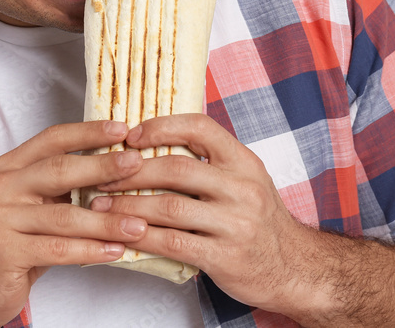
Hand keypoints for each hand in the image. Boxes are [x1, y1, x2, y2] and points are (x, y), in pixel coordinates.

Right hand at [0, 120, 148, 327]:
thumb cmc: (15, 244)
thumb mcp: (36, 207)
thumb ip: (63, 188)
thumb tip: (118, 169)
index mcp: (8, 168)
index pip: (51, 139)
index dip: (87, 132)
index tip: (121, 129)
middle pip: (58, 170)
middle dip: (102, 166)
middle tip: (137, 164)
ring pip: (63, 215)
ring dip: (106, 221)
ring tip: (138, 224)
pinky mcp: (3, 251)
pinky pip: (57, 248)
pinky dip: (90, 250)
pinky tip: (115, 251)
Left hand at [89, 113, 312, 313]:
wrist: (295, 268)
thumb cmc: (259, 220)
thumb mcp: (245, 180)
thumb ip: (208, 162)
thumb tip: (151, 144)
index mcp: (243, 162)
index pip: (200, 128)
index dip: (161, 127)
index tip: (130, 135)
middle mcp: (242, 188)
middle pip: (176, 168)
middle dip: (131, 170)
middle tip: (100, 173)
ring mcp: (235, 224)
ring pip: (169, 207)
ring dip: (126, 205)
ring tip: (99, 205)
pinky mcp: (224, 257)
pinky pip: (172, 243)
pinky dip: (140, 237)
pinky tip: (120, 234)